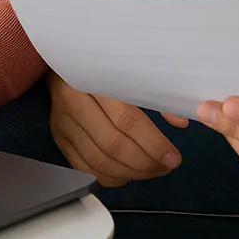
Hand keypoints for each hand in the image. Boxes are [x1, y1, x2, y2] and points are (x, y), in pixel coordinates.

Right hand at [48, 73, 181, 187]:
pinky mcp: (58, 137)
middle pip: (112, 144)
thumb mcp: (130, 70)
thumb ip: (155, 94)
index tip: (172, 157)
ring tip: (151, 171)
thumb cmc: (104, 66)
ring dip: (130, 173)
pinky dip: (109, 177)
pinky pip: (84, 168)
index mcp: (94, 79)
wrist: (65, 61)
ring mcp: (62, 122)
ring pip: (98, 160)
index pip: (127, 120)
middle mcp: (73, 101)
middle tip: (165, 167)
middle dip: (145, 162)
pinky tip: (127, 174)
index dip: (153, 144)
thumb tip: (180, 121)